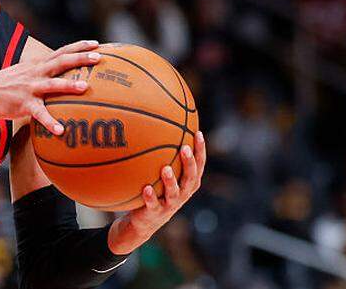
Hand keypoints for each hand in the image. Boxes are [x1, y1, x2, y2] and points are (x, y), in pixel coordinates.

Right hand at [0, 40, 100, 134]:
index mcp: (38, 65)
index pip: (61, 51)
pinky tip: (60, 130)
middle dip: (80, 58)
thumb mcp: (25, 73)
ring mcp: (30, 88)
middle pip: (61, 62)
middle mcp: (36, 73)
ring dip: (68, 85)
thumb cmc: (6, 85)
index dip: (79, 47)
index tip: (96, 44)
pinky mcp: (23, 104)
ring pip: (52, 84)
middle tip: (99, 58)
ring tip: (84, 87)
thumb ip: (42, 73)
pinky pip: (39, 113)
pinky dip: (50, 122)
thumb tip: (60, 76)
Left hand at [108, 130, 206, 254]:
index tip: (198, 133)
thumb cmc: (156, 191)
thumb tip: (158, 124)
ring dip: (170, 181)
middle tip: (184, 148)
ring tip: (165, 169)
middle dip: (189, 163)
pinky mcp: (155, 213)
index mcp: (188, 183)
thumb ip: (164, 155)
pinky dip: (150, 197)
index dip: (201, 150)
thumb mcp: (162, 174)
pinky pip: (153, 205)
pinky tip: (146, 188)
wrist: (144, 221)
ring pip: (174, 192)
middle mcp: (183, 193)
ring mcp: (170, 204)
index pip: (199, 165)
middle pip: (190, 178)